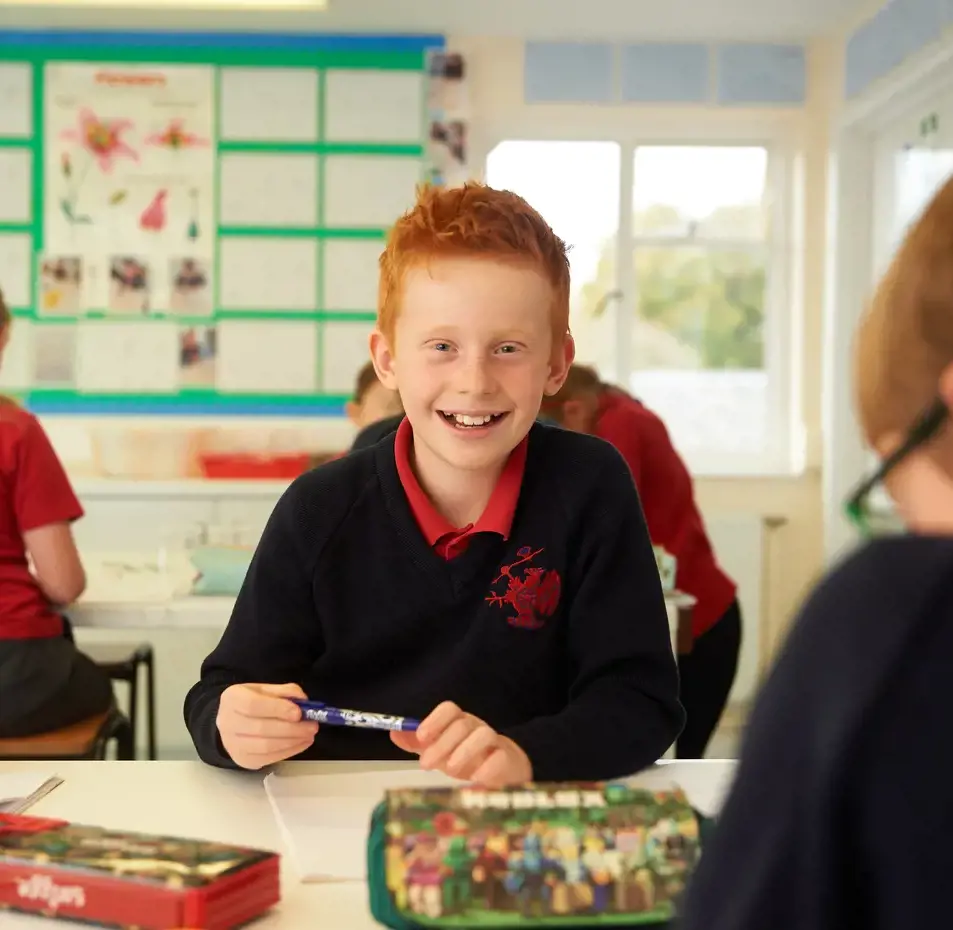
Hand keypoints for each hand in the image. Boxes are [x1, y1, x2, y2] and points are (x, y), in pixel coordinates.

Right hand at [216, 682, 317, 769]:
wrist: (232, 722)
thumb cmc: (252, 703)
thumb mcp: (265, 689)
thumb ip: (284, 691)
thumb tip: (303, 701)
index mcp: (232, 699)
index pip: (253, 705)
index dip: (277, 709)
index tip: (298, 712)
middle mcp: (228, 723)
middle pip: (262, 728)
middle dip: (292, 728)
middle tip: (312, 725)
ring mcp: (233, 745)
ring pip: (266, 746)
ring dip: (293, 741)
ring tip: (309, 734)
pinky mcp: (243, 760)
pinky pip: (269, 758)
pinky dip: (289, 751)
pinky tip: (302, 743)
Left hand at [391, 701, 531, 787]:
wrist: (503, 772)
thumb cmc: (466, 759)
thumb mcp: (439, 751)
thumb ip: (417, 743)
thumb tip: (394, 731)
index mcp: (459, 723)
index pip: (449, 709)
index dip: (434, 720)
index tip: (421, 736)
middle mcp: (477, 728)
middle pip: (462, 724)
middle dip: (441, 743)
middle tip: (425, 764)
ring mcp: (494, 743)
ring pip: (483, 734)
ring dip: (464, 751)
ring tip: (450, 770)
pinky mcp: (508, 760)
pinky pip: (500, 757)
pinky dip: (487, 767)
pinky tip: (476, 778)